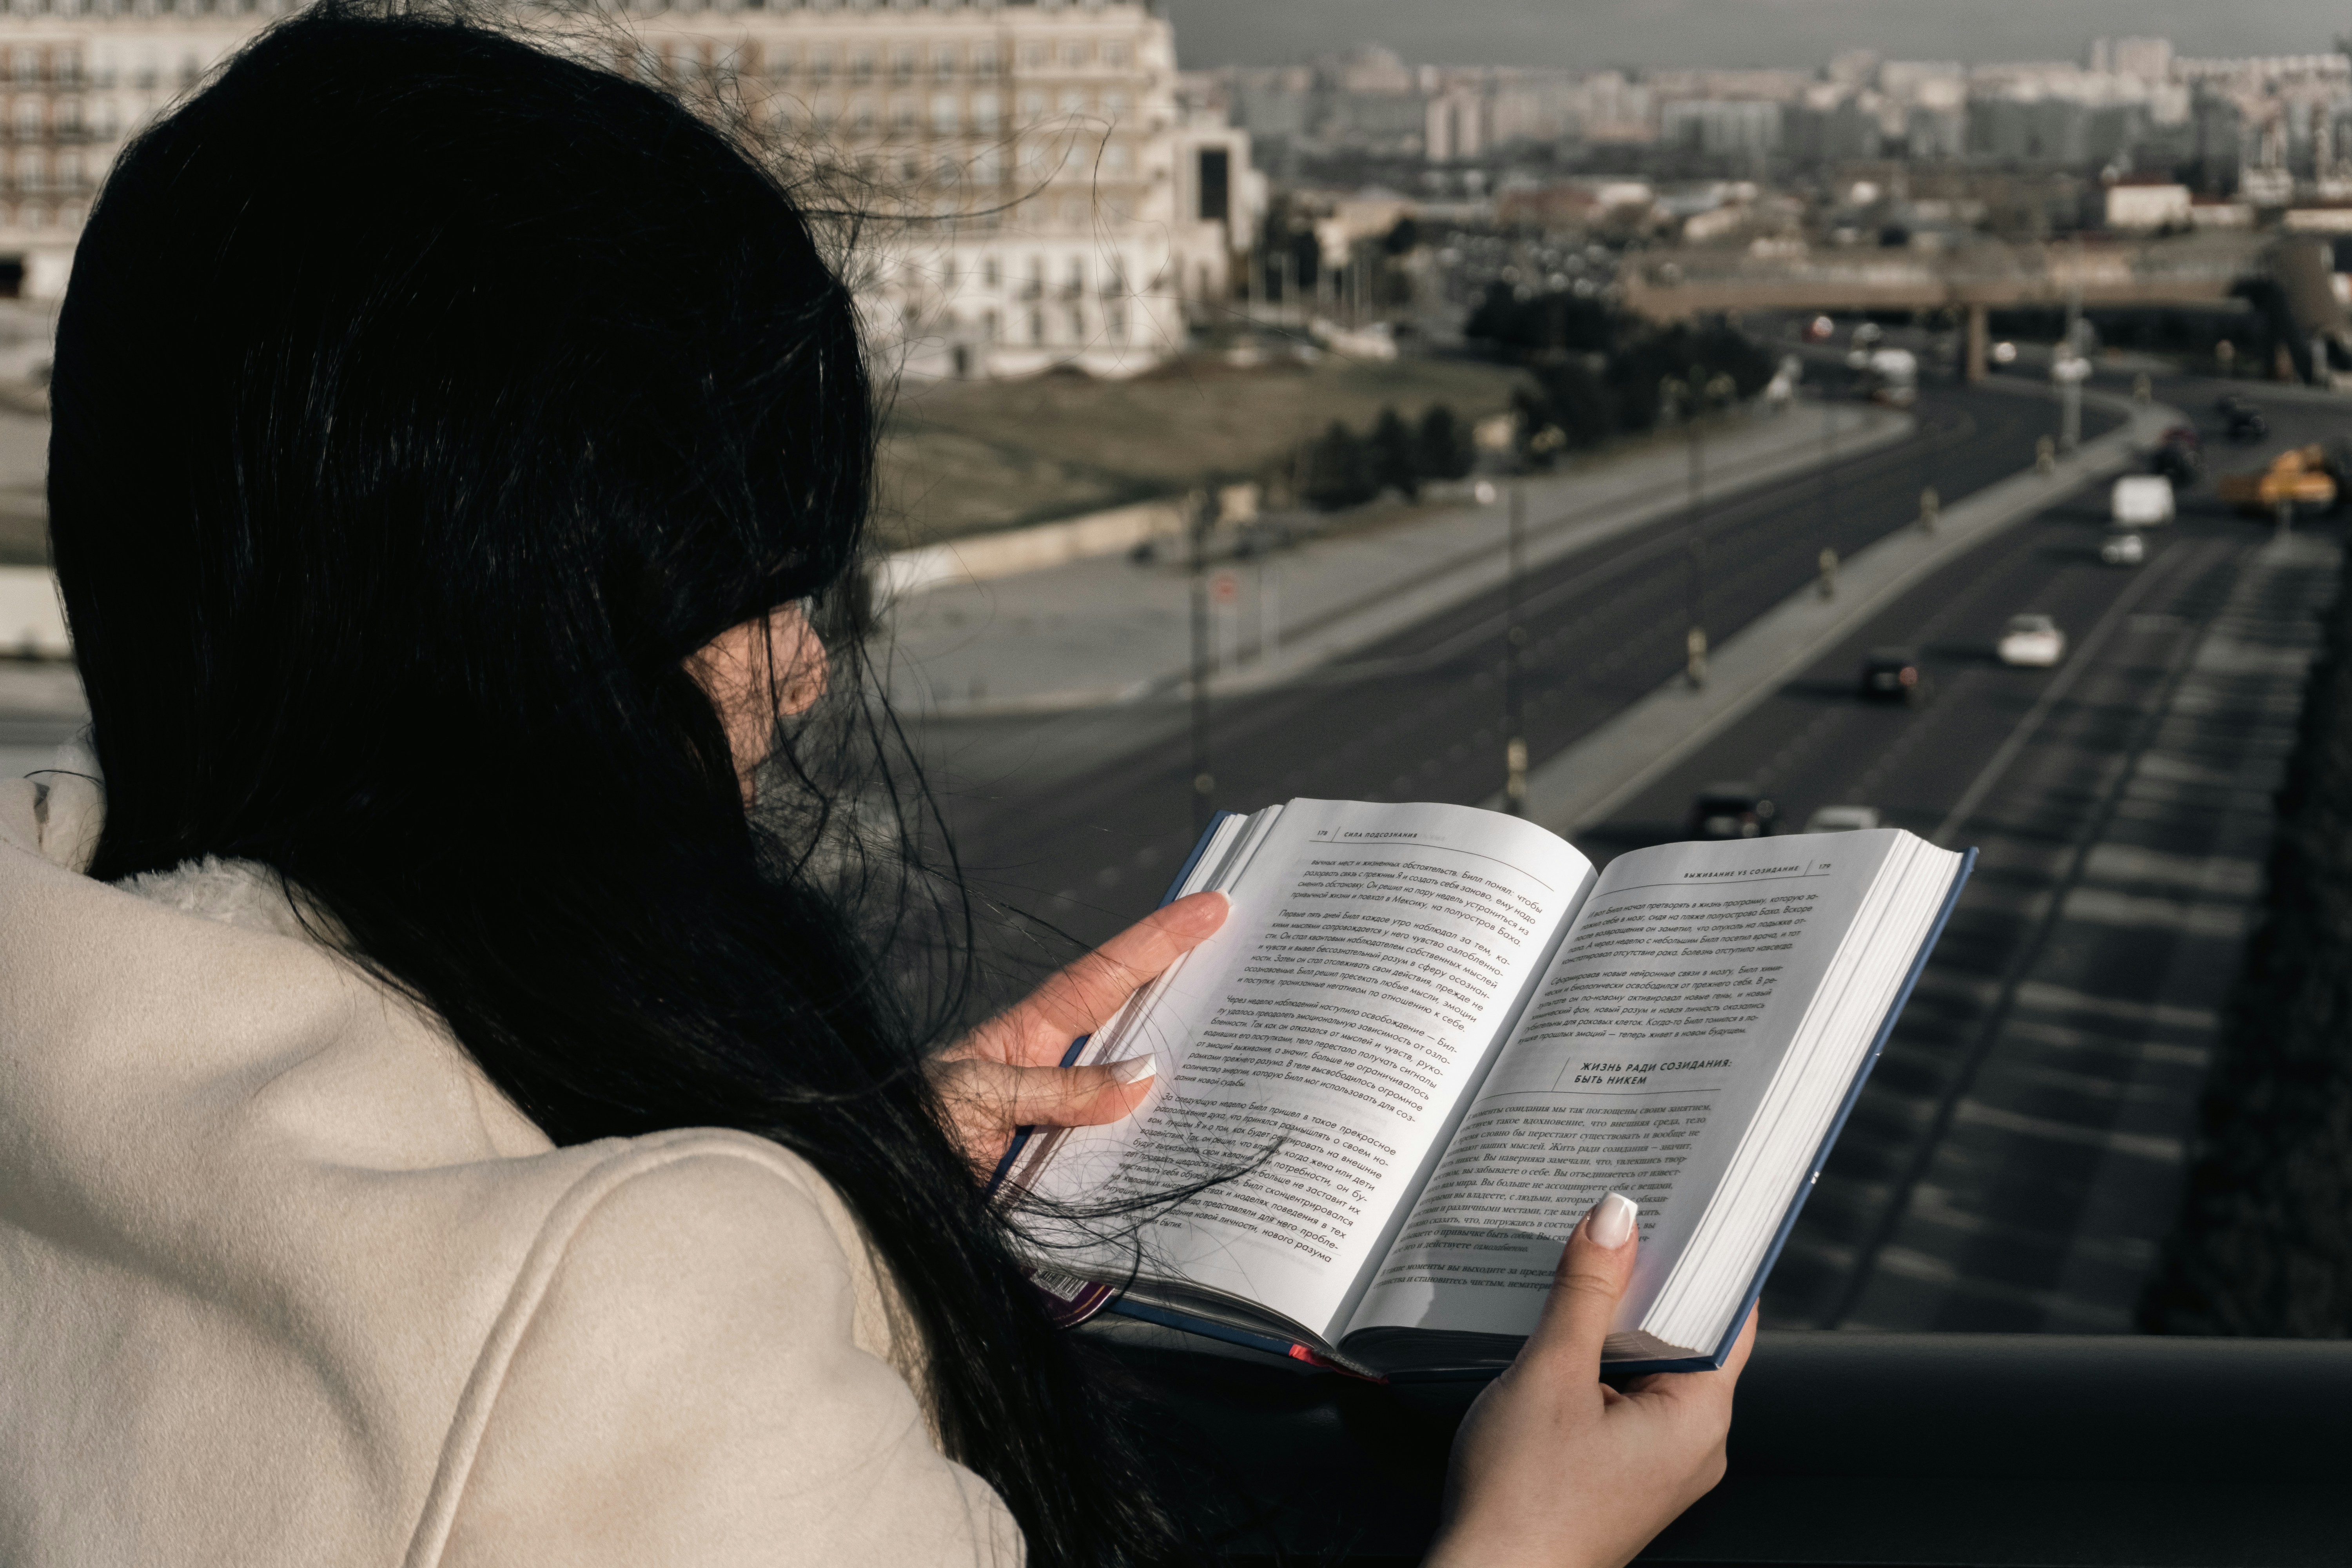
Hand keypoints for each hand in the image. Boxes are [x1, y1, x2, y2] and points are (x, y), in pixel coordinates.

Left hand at [931, 891, 1228, 1177]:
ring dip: (1189, 1089)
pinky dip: (1160, 1160)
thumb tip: (1144, 1076)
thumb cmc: (907, 1132)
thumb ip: (1057, 1088)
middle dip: (1191, 997)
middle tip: (1254, 966)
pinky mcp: (1065, 1183)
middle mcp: (1052, 1076)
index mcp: (1026, 1037)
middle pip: (1135, 1028)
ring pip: (1139, 1099)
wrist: (874, 1202)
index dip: (1157, 940)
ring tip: (1250, 1064)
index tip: (1211, 906)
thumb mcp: (973, 1095)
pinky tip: (1198, 1158)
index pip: (1103, 977)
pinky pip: (1124, 1164)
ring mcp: (1062, 1128)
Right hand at [1425, 1194, 1753, 1567]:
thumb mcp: (1551, 1375)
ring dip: (1614, 1317)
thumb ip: (1586, 1292)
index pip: (1729, 1314)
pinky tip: (1556, 1333)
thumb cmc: (1521, 1498)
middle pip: (1687, 1334)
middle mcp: (1694, 1443)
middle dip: (1649, 1277)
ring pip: (1649, 1363)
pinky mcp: (1621, 1472)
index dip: (1709, 1254)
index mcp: (1699, 1418)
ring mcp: (1657, 1462)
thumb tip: (1615, 1217)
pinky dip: (1596, 1357)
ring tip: (1575, 1268)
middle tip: (1615, 1216)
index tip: (1688, 1197)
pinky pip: (1623, 1394)